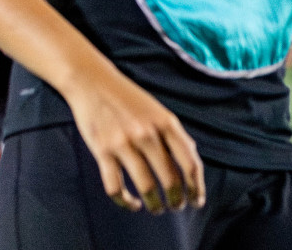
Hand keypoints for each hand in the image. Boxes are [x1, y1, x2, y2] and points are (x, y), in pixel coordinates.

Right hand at [64, 68, 204, 213]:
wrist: (94, 82)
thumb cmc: (129, 98)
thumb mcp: (159, 111)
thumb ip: (174, 134)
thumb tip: (192, 158)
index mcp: (167, 123)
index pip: (190, 162)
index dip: (196, 186)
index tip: (198, 201)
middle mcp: (148, 134)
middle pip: (170, 179)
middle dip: (176, 199)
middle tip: (176, 207)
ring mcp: (124, 143)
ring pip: (146, 186)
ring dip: (154, 204)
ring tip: (157, 209)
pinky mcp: (102, 151)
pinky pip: (115, 186)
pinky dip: (125, 201)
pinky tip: (132, 203)